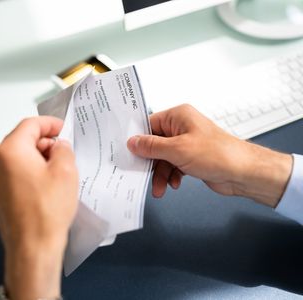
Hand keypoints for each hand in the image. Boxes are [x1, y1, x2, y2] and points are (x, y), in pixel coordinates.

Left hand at [0, 116, 77, 299]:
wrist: (32, 246)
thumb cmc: (46, 212)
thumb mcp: (66, 171)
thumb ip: (63, 149)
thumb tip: (58, 146)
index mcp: (9, 151)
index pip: (30, 125)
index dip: (49, 124)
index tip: (61, 130)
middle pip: (20, 140)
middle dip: (43, 143)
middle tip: (63, 153)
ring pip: (15, 157)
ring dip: (35, 158)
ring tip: (55, 171)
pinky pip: (10, 173)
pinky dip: (26, 172)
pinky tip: (43, 185)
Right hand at [127, 104, 291, 207]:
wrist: (243, 173)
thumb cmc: (218, 154)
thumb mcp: (177, 150)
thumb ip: (152, 146)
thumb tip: (133, 142)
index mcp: (178, 116)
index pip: (149, 124)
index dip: (138, 139)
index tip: (128, 152)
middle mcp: (182, 127)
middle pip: (154, 144)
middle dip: (150, 162)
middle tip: (143, 174)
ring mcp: (186, 143)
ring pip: (162, 158)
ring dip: (160, 173)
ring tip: (160, 187)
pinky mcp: (191, 157)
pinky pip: (172, 165)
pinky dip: (171, 175)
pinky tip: (174, 183)